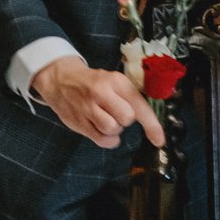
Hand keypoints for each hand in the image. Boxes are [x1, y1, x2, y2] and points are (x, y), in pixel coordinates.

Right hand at [31, 55, 164, 149]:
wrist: (61, 79)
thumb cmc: (94, 83)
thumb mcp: (113, 80)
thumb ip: (130, 97)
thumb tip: (152, 123)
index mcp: (115, 81)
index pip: (138, 104)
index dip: (152, 124)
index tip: (159, 140)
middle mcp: (102, 93)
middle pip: (127, 118)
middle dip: (126, 120)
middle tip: (117, 113)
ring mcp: (88, 108)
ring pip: (113, 130)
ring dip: (115, 130)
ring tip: (107, 120)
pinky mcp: (78, 122)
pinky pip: (101, 140)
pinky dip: (107, 140)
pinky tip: (103, 131)